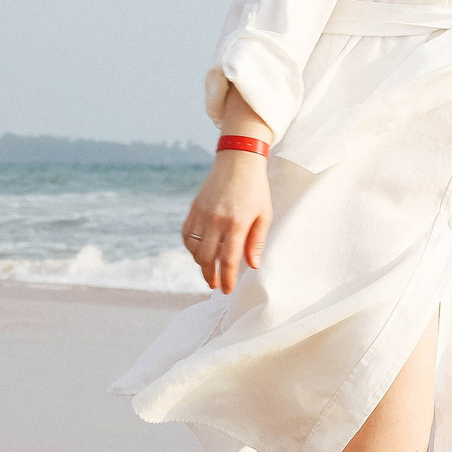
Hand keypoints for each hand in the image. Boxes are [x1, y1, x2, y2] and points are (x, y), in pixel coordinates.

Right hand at [182, 150, 270, 293]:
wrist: (238, 162)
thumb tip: (253, 265)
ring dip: (200, 263)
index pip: (228, 259)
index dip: (226, 278)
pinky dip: (191, 248)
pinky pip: (186, 236)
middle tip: (215, 284)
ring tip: (209, 269)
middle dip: (210, 275)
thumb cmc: (256, 189)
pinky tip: (199, 252)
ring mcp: (202, 215)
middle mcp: (216, 221)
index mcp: (237, 223)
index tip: (226, 290)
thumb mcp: (264, 214)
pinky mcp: (193, 209)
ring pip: (194, 249)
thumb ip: (257, 241)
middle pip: (207, 258)